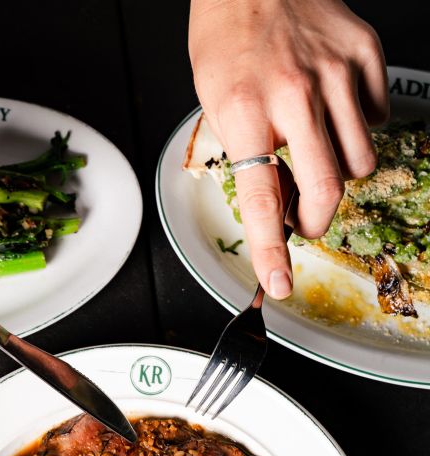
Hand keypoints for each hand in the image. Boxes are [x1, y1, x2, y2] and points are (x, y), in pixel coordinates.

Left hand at [189, 0, 388, 297]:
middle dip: (316, 220)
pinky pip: (374, 118)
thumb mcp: (215, 103)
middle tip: (304, 219)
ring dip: (338, 173)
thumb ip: (248, 154)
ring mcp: (335, 71)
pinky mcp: (364, 53)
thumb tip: (278, 203)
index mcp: (244, 109)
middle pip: (326, 189)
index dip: (271, 250)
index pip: (262, 198)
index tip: (278, 282)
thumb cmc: (227, 38)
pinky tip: (332, 109)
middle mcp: (293, 92)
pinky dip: (356, 127)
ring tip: (314, 151)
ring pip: (359, 161)